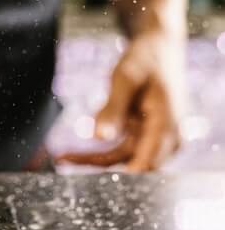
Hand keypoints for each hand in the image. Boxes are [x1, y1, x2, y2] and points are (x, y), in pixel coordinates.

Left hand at [57, 31, 186, 172]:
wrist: (159, 48)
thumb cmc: (144, 61)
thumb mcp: (125, 79)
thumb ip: (113, 109)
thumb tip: (98, 137)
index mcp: (165, 124)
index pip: (147, 161)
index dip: (123, 175)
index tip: (94, 180)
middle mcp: (165, 137)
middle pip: (131, 163)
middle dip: (100, 165)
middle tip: (66, 160)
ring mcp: (154, 137)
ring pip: (123, 157)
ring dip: (95, 159)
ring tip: (63, 156)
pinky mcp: (143, 135)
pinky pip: (121, 148)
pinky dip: (100, 148)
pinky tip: (73, 151)